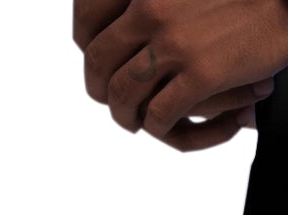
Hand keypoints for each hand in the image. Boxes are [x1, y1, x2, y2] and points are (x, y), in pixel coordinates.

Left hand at [73, 0, 287, 150]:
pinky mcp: (201, 75)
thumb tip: (137, 27)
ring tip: (141, 124)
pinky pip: (163, 116)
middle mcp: (148, 12)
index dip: (88, 56)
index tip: (101, 71)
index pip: (87, 24)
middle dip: (102, 92)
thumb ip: (158, 6)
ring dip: (129, 117)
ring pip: (126, 96)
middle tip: (118, 107)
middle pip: (99, 64)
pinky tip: (172, 128)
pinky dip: (165, 130)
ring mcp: (173, 45)